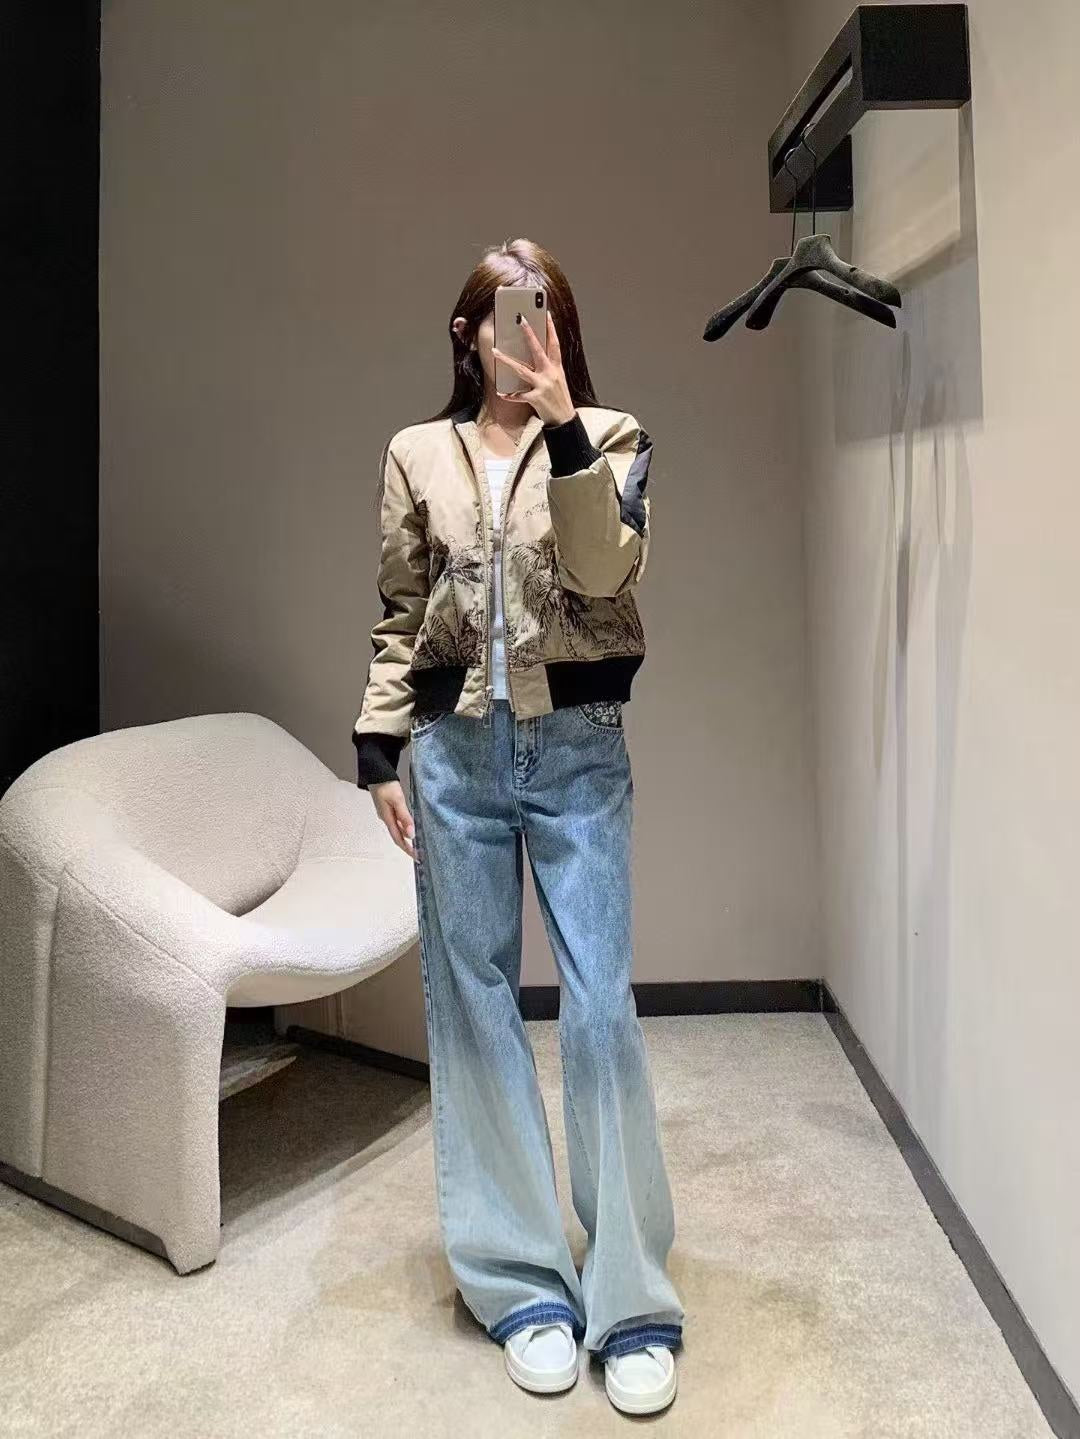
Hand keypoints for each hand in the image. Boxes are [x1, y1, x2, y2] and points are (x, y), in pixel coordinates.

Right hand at [370, 779, 418, 862]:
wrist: (376, 772)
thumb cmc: (385, 784)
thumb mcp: (397, 800)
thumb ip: (404, 816)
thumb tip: (411, 834)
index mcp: (387, 818)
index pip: (398, 839)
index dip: (407, 849)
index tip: (417, 857)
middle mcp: (386, 818)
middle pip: (398, 837)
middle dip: (408, 846)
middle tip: (419, 854)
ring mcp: (387, 813)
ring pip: (398, 830)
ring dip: (407, 838)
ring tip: (418, 844)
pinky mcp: (389, 808)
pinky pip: (398, 822)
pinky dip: (405, 827)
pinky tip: (411, 827)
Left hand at [491, 310, 576, 427]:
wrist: (564, 420)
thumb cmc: (559, 398)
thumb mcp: (557, 379)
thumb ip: (547, 367)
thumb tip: (535, 354)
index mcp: (557, 367)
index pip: (554, 343)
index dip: (551, 328)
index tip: (546, 313)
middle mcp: (550, 374)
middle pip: (538, 350)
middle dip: (529, 334)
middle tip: (521, 319)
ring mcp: (543, 386)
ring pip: (521, 369)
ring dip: (506, 360)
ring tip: (494, 351)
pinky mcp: (536, 398)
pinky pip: (519, 395)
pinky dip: (510, 395)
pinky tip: (501, 392)